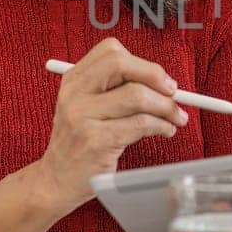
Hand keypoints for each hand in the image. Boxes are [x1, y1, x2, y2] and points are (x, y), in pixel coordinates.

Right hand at [38, 38, 187, 203]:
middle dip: (156, 77)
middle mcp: (75, 94)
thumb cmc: (80, 143)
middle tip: (174, 92)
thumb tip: (163, 83)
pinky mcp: (96, 140)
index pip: (110, 51)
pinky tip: (165, 130)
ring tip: (175, 117)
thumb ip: (116, 90)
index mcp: (73, 80)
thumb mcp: (86, 108)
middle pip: (122, 65)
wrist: (56, 181)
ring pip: (136, 95)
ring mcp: (83, 116)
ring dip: (166, 106)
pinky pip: (140, 124)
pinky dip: (161, 125)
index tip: (160, 79)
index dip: (141, 62)